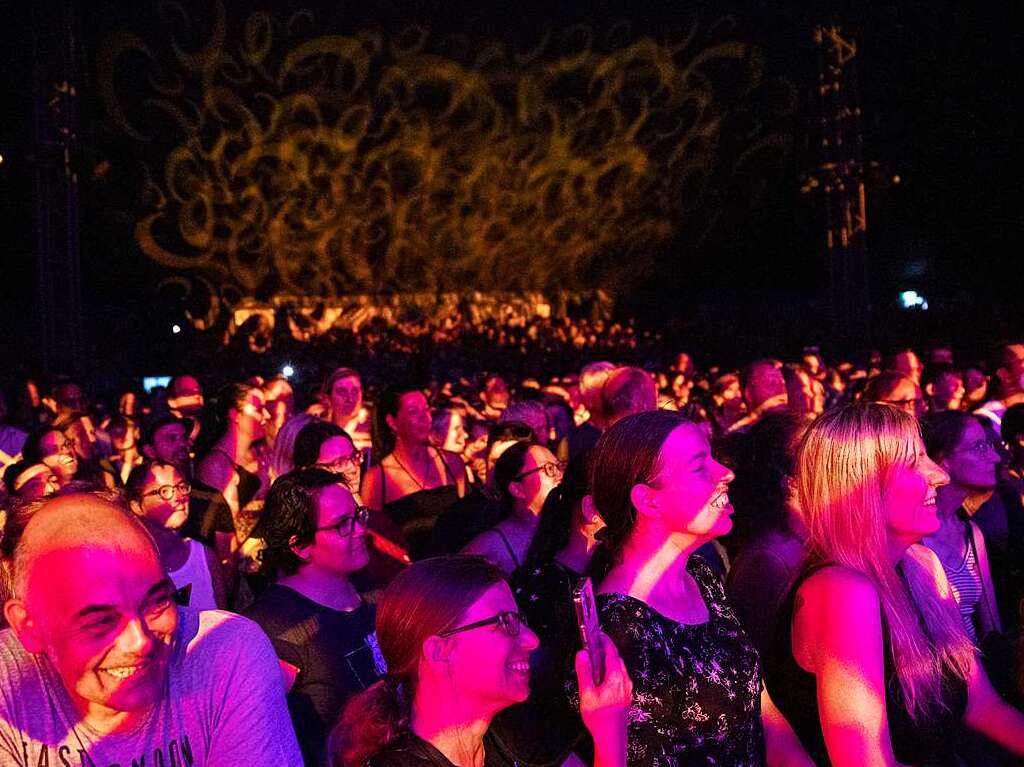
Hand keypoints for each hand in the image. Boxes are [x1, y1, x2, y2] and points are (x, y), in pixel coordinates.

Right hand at [576, 631, 631, 766]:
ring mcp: (627, 688)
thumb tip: (582, 654)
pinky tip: (602, 677)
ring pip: (619, 667)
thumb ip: (584, 671)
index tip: (596, 633)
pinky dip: (612, 670)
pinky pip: (620, 676)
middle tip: (593, 644)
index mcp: (616, 676)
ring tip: (596, 659)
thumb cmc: (599, 717)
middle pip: (616, 657)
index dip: (604, 639)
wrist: (612, 738)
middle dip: (606, 648)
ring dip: (609, 660)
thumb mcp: (586, 693)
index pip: (611, 650)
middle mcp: (625, 679)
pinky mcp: (626, 695)